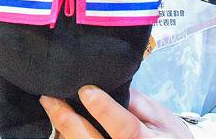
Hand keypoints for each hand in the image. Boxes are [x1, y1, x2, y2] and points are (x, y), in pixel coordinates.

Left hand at [40, 86, 194, 138]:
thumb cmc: (166, 136)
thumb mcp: (161, 116)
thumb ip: (137, 102)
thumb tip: (110, 83)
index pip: (125, 129)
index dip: (104, 110)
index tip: (86, 90)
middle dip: (67, 120)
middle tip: (49, 98)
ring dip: (61, 130)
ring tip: (49, 107)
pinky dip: (65, 138)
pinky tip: (58, 124)